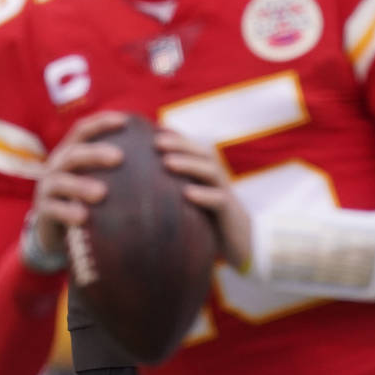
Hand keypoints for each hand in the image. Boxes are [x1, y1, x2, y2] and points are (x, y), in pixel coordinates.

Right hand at [29, 110, 127, 253]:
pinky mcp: (43, 212)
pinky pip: (53, 210)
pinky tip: (84, 217)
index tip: (125, 121)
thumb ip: (125, 164)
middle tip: (119, 157)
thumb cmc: (91, 197)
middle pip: (74, 154)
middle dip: (95, 153)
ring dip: (80, 186)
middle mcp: (57, 166)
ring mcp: (47, 188)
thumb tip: (164, 144)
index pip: (83, 130)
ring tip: (102, 193)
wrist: (60, 230)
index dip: (101, 122)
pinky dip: (68, 212)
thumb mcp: (105, 177)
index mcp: (72, 152)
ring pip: (60, 182)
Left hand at [155, 129, 251, 270]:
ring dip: (189, 164)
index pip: (191, 148)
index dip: (174, 137)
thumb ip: (169, 192)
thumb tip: (133, 188)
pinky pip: (219, 200)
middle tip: (156, 142)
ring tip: (167, 163)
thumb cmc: (207, 222)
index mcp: (205, 173)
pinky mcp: (230, 213)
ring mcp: (224, 193)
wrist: (241, 244)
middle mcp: (216, 178)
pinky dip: (204, 195)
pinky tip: (187, 194)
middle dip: (180, 144)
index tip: (149, 131)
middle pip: (201, 152)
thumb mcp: (187, 203)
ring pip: (210, 171)